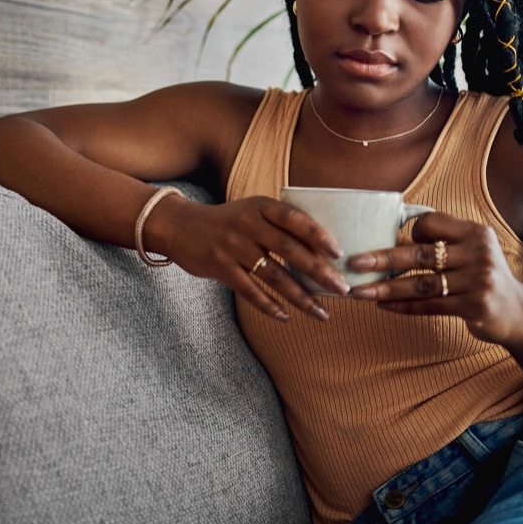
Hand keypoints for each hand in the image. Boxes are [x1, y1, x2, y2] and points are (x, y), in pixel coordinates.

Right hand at [152, 195, 347, 322]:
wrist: (180, 226)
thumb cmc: (227, 221)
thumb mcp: (251, 210)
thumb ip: (279, 223)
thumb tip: (321, 250)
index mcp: (260, 206)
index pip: (295, 218)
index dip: (318, 235)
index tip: (338, 253)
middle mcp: (247, 224)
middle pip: (289, 250)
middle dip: (319, 272)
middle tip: (343, 289)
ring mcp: (232, 246)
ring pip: (274, 276)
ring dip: (301, 297)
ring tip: (322, 313)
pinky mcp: (220, 267)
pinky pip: (250, 291)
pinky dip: (269, 306)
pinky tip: (286, 317)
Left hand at [344, 212, 522, 344]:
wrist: (518, 313)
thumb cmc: (482, 277)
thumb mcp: (470, 252)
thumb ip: (438, 244)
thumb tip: (388, 239)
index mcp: (475, 233)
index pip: (432, 222)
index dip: (411, 231)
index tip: (398, 241)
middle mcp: (479, 253)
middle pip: (420, 254)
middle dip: (382, 258)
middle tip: (354, 262)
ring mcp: (478, 281)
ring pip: (421, 284)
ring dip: (386, 287)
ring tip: (358, 291)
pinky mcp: (474, 306)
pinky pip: (429, 305)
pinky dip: (403, 306)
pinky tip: (382, 305)